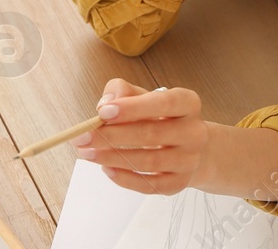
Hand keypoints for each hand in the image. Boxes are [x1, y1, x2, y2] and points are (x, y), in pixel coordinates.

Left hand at [73, 78, 213, 194]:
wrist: (189, 148)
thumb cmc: (161, 118)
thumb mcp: (144, 97)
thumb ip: (123, 92)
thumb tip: (105, 103)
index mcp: (188, 103)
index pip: (164, 102)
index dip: (133, 108)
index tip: (103, 112)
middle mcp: (195, 131)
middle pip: (152, 134)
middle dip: (112, 136)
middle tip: (82, 137)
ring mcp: (189, 160)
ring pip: (148, 162)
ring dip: (112, 158)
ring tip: (87, 153)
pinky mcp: (180, 183)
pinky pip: (149, 185)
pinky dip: (125, 178)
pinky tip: (106, 169)